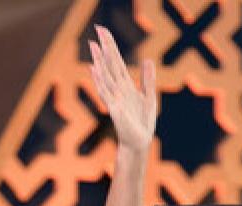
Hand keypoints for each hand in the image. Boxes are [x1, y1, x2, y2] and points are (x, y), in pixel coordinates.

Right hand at [88, 26, 157, 153]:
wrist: (139, 140)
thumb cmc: (142, 120)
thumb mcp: (148, 96)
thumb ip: (147, 78)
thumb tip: (148, 59)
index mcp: (126, 84)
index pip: (117, 62)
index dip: (111, 46)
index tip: (103, 31)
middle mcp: (118, 88)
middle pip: (110, 64)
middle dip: (104, 47)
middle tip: (97, 29)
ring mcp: (114, 97)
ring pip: (105, 75)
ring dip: (99, 60)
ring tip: (93, 46)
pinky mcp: (114, 108)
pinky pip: (106, 92)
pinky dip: (100, 81)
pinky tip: (94, 69)